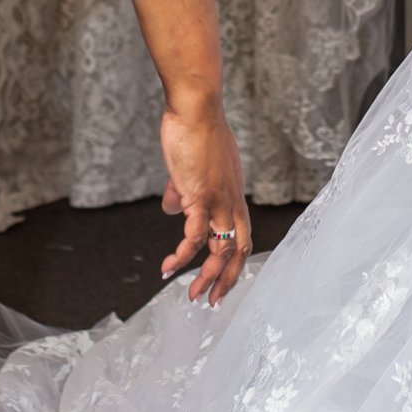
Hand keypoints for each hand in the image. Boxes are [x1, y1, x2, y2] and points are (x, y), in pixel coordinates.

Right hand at [157, 98, 248, 303]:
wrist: (196, 110)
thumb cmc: (193, 134)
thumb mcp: (191, 170)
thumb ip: (182, 192)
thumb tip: (172, 209)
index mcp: (233, 196)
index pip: (242, 236)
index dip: (234, 262)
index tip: (220, 282)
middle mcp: (232, 201)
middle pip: (239, 249)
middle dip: (227, 279)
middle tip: (212, 301)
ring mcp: (219, 200)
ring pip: (222, 248)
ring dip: (207, 276)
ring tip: (191, 294)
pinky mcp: (200, 196)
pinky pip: (195, 235)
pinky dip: (182, 255)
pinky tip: (168, 268)